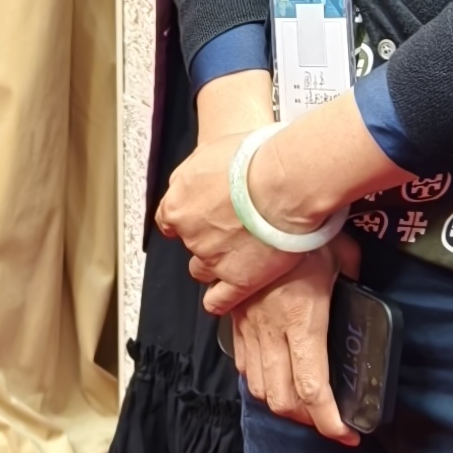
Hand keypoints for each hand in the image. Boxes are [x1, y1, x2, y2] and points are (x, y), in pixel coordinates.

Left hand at [154, 78, 407, 315]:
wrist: (284, 182)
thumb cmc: (256, 159)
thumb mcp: (212, 151)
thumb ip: (200, 173)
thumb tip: (201, 176)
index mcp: (179, 201)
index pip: (168, 219)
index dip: (185, 220)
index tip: (195, 219)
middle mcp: (190, 232)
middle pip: (189, 243)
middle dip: (206, 239)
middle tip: (230, 229)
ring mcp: (212, 258)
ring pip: (202, 271)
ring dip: (214, 266)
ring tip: (237, 255)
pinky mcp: (237, 280)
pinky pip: (219, 300)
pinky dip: (219, 301)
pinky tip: (225, 297)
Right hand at [230, 243, 360, 444]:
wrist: (254, 207)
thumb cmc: (301, 228)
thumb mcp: (342, 254)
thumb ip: (354, 279)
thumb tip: (361, 289)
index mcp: (302, 320)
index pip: (312, 388)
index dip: (330, 422)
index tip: (348, 435)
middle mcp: (271, 331)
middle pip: (282, 399)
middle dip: (307, 420)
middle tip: (330, 420)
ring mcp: (248, 326)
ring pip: (259, 387)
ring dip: (282, 404)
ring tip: (305, 404)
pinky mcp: (234, 319)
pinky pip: (243, 364)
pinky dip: (260, 381)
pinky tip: (276, 375)